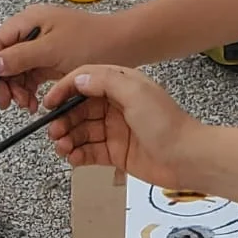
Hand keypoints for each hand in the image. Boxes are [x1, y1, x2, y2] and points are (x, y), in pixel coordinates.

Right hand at [0, 4, 112, 113]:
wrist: (122, 46)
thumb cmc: (91, 42)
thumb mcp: (51, 51)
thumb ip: (20, 57)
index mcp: (29, 20)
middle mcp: (32, 31)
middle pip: (5, 58)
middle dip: (3, 82)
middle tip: (6, 103)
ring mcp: (42, 46)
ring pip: (18, 70)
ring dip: (17, 89)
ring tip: (25, 105)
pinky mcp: (51, 60)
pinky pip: (32, 77)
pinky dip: (29, 91)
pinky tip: (33, 104)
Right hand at [45, 66, 204, 189]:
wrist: (186, 158)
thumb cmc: (167, 125)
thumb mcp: (135, 92)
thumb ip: (105, 82)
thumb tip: (79, 79)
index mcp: (120, 85)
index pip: (85, 82)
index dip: (65, 90)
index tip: (50, 103)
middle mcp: (116, 105)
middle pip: (79, 109)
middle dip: (63, 119)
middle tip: (54, 130)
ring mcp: (115, 130)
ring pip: (82, 132)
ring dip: (68, 138)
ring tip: (61, 147)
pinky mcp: (116, 152)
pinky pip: (90, 152)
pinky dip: (78, 154)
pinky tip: (71, 157)